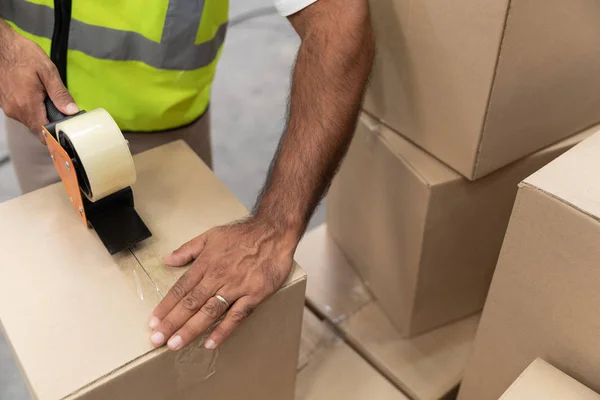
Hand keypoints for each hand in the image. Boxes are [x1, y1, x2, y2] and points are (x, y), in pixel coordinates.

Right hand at [0, 21, 78, 141]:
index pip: (43, 133)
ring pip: (30, 121)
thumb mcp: (48, 71)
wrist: (1, 46)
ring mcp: (8, 108)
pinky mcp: (5, 103)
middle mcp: (16, 111)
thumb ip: (60, 94)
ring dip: (41, 115)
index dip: (56, 134)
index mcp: (27, 105)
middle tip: (62, 110)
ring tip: (49, 100)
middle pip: (38, 128)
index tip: (67, 130)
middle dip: (51, 122)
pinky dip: (32, 109)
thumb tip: (71, 111)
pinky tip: (38, 97)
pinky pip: (22, 113)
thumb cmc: (24, 55)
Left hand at [148, 217, 296, 350]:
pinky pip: (237, 315)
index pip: (181, 289)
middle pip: (191, 303)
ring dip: (191, 329)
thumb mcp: (211, 235)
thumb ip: (188, 249)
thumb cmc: (243, 234)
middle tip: (157, 339)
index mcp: (206, 263)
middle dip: (172, 323)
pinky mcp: (254, 294)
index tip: (153, 322)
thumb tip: (167, 259)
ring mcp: (237, 287)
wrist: (274, 231)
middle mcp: (218, 276)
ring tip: (176, 344)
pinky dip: (223, 330)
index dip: (166, 306)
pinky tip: (211, 342)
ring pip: (210, 312)